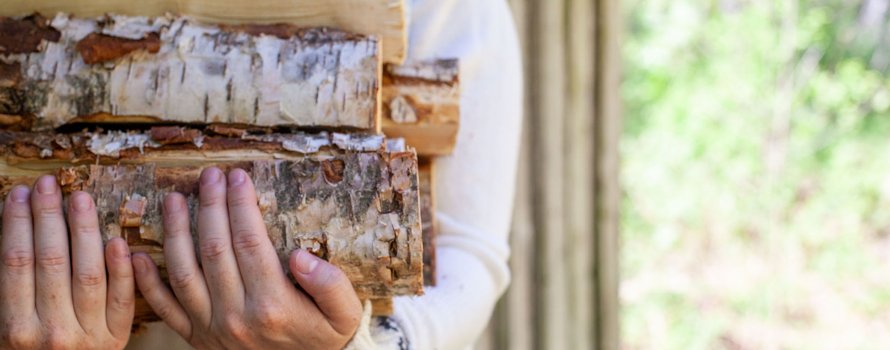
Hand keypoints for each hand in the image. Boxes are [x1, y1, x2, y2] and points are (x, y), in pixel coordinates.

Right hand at [0, 176, 134, 348]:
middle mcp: (52, 331)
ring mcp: (89, 335)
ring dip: (84, 232)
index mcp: (16, 329)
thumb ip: (12, 289)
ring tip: (79, 199)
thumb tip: (14, 236)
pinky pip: (122, 299)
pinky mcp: (117, 337)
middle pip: (51, 262)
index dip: (17, 224)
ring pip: (88, 274)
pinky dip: (121, 269)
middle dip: (48, 217)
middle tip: (48, 184)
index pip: (16, 263)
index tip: (19, 194)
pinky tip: (116, 240)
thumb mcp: (8, 329)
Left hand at [132, 167, 362, 348]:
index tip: (239, 177)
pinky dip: (148, 282)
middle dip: (210, 206)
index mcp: (272, 305)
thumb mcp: (344, 313)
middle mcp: (237, 317)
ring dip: (175, 232)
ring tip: (173, 198)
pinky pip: (165, 309)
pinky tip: (138, 254)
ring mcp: (212, 329)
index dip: (241, 206)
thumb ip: (330, 285)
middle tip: (210, 175)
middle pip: (215, 249)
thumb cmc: (325, 336)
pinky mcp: (197, 338)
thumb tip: (300, 256)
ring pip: (184, 272)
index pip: (250, 243)